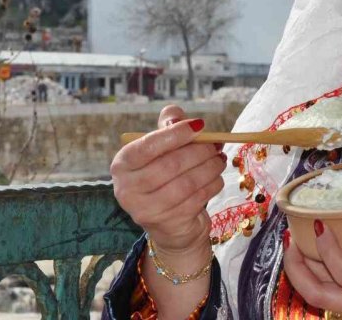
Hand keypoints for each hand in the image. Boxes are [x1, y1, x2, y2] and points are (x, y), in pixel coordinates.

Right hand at [110, 105, 225, 254]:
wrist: (168, 223)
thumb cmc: (163, 175)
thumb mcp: (160, 149)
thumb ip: (166, 126)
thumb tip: (176, 116)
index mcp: (122, 165)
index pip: (149, 145)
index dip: (176, 134)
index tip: (200, 125)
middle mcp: (127, 190)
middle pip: (171, 164)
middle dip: (200, 151)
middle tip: (216, 144)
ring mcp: (147, 210)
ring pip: (187, 183)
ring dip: (210, 168)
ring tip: (219, 159)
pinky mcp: (168, 224)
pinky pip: (197, 199)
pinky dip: (212, 185)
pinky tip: (216, 177)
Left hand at [282, 173, 341, 319]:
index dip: (327, 249)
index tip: (318, 222)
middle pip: (318, 296)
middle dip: (296, 268)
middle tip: (292, 237)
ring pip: (322, 302)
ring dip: (304, 276)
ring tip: (298, 247)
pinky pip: (335, 303)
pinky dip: (320, 282)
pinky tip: (321, 262)